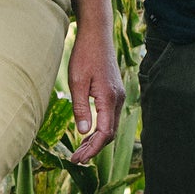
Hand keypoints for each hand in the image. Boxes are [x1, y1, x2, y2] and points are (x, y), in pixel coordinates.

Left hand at [67, 18, 124, 165]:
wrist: (97, 34)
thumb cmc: (84, 54)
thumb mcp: (76, 81)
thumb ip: (80, 108)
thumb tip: (83, 132)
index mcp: (109, 98)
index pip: (105, 133)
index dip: (92, 149)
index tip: (78, 159)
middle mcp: (118, 99)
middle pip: (109, 133)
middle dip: (93, 149)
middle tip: (76, 159)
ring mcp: (118, 96)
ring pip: (110, 126)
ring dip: (96, 140)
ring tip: (79, 150)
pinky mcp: (114, 92)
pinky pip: (109, 117)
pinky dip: (99, 129)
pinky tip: (86, 133)